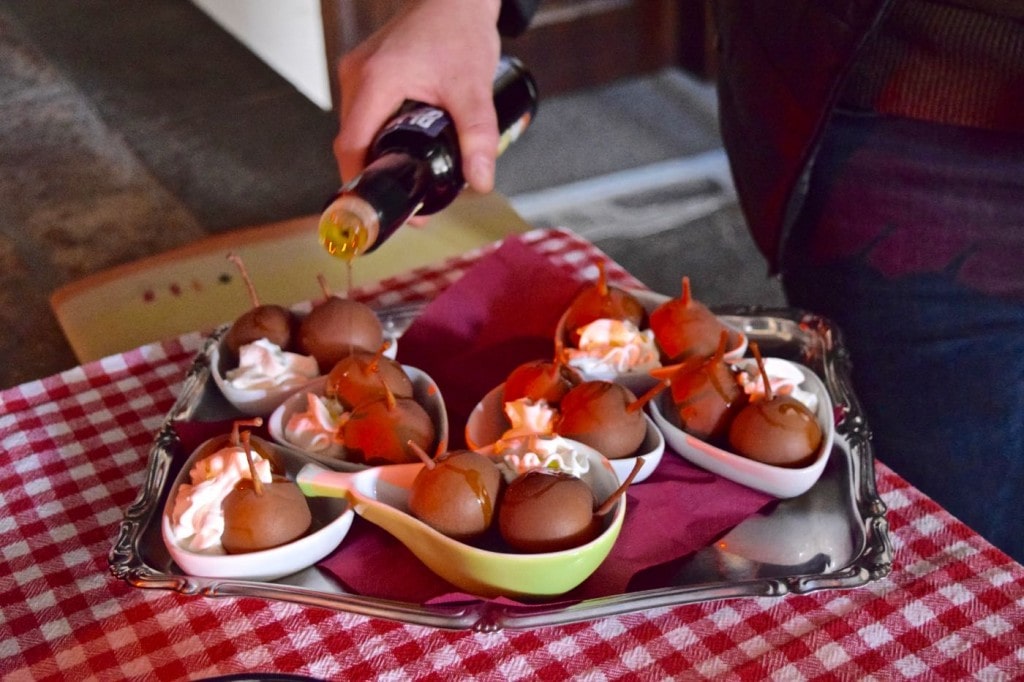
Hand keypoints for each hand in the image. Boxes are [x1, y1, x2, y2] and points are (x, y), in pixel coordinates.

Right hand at [334, 0, 503, 203]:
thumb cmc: (460, 30)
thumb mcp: (473, 88)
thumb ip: (478, 135)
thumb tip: (480, 181)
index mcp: (374, 81)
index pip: (352, 147)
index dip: (364, 182)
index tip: (386, 207)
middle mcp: (356, 76)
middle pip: (352, 143)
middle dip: (376, 175)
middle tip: (410, 199)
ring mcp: (357, 74)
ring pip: (357, 131)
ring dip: (378, 156)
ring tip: (410, 178)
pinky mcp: (365, 74)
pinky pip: (364, 115)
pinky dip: (380, 137)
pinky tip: (404, 150)